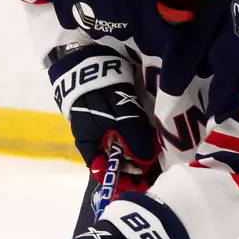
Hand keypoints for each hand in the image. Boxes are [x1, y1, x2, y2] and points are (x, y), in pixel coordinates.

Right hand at [47, 43, 158, 170]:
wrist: (88, 62)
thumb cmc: (100, 94)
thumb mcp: (120, 118)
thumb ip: (133, 140)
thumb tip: (146, 160)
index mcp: (88, 145)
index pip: (102, 170)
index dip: (120, 175)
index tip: (139, 176)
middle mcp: (91, 139)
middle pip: (111, 158)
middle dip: (131, 161)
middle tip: (150, 160)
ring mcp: (98, 126)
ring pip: (116, 144)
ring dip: (132, 147)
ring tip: (150, 147)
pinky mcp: (105, 113)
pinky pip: (118, 130)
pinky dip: (130, 133)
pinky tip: (143, 132)